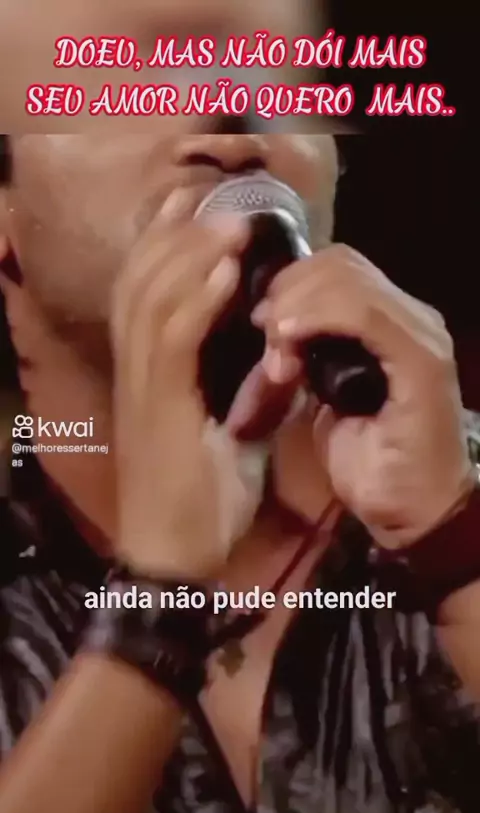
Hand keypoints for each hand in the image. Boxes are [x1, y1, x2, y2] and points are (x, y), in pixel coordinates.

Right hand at [111, 189, 267, 577]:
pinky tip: (226, 271)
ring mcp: (144, 389)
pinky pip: (174, 341)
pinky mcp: (159, 410)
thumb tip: (278, 353)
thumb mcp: (231, 432)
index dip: (165, 245)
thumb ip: (246, 389)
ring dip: (193, 254)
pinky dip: (199, 300)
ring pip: (153, 299)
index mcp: (149, 375)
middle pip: (142, 281)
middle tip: (217, 202)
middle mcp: (136, 371)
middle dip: (179, 235)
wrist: (173, 557)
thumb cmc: (201, 496)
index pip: (143, 292)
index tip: (194, 206)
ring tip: (229, 222)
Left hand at [253, 244, 471, 548]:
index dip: (289, 278)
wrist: (410, 511)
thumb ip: (305, 354)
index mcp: (389, 319)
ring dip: (295, 303)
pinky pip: (364, 315)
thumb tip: (267, 324)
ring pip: (348, 280)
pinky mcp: (422, 362)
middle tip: (260, 327)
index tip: (256, 314)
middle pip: (339, 262)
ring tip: (274, 343)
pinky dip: (317, 317)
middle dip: (288, 288)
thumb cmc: (367, 459)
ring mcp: (420, 335)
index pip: (336, 264)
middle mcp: (410, 316)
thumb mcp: (322, 395)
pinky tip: (287, 340)